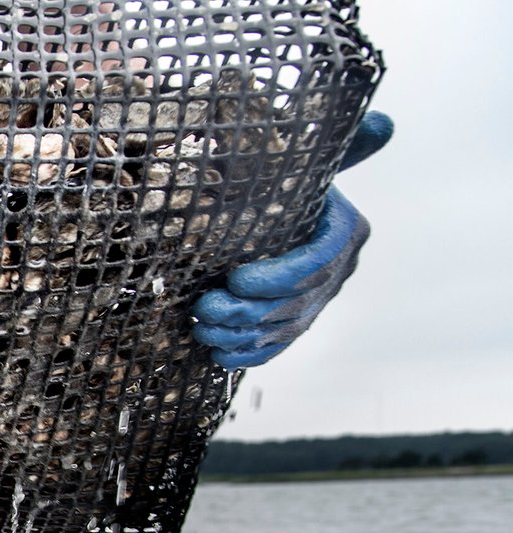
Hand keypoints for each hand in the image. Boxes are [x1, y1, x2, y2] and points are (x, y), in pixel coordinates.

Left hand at [192, 111, 393, 368]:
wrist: (283, 204)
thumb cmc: (290, 178)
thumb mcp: (310, 159)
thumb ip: (340, 144)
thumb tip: (383, 123)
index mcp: (345, 232)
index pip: (316, 262)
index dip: (277, 277)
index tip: (235, 278)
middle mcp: (338, 270)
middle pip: (296, 302)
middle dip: (248, 312)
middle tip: (205, 307)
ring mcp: (318, 299)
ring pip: (282, 329)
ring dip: (240, 335)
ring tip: (202, 328)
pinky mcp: (296, 320)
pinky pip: (276, 346)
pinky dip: (247, 355)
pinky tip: (218, 356)